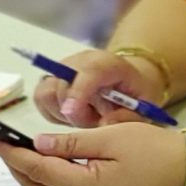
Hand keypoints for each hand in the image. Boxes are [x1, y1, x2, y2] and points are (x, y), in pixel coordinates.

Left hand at [0, 123, 185, 185]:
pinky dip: (46, 181)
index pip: (37, 168)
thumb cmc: (153, 149)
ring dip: (28, 175)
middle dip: (14, 165)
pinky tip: (44, 163)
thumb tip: (37, 144)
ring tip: (17, 152)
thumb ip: (70, 144)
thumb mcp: (110, 137)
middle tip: (0, 143)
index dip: (12, 153)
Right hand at [31, 47, 162, 127]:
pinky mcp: (50, 80)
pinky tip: (73, 114)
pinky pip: (41, 100)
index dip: (77, 92)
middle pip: (62, 87)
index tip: (71, 113)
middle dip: (75, 113)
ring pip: (46, 94)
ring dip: (62, 113)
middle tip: (95, 120)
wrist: (126, 80)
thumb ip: (128, 116)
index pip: (87, 72)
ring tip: (85, 116)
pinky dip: (53, 112)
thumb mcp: (144, 106)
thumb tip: (105, 124)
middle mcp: (79, 61)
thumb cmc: (135, 93)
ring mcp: (62, 69)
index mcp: (107, 63)